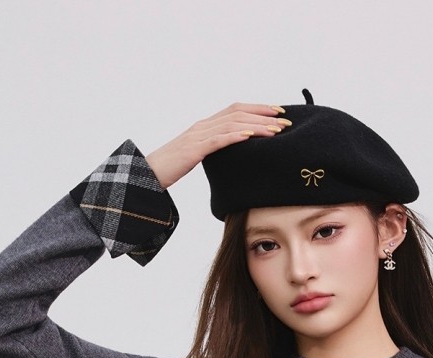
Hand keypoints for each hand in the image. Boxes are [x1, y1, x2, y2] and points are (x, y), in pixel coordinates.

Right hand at [145, 102, 292, 189]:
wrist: (146, 175)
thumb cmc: (170, 168)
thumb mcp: (196, 157)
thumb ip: (212, 151)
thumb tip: (232, 154)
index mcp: (204, 126)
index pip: (235, 110)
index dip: (258, 108)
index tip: (278, 112)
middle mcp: (203, 126)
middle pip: (238, 113)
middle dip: (264, 115)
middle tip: (285, 122)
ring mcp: (198, 136)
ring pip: (232, 124)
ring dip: (256, 125)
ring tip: (275, 130)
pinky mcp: (193, 150)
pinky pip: (218, 140)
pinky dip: (236, 136)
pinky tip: (250, 137)